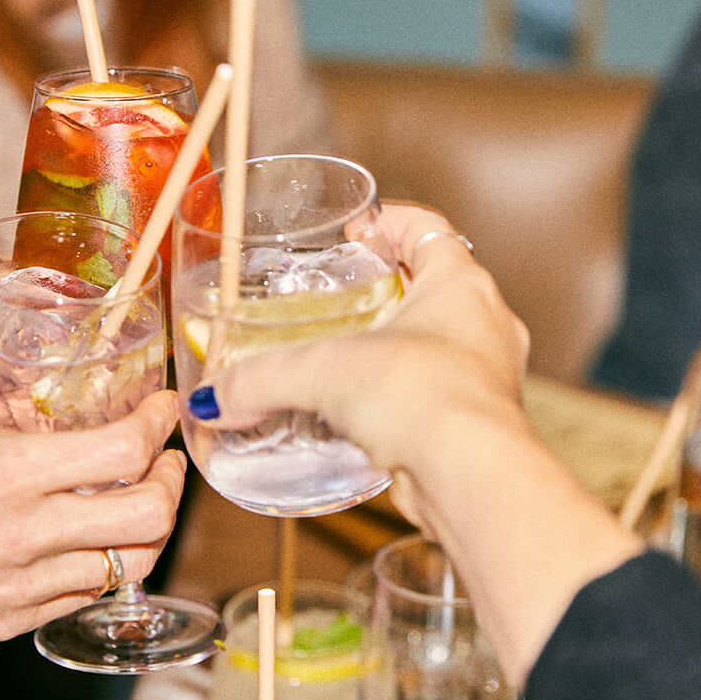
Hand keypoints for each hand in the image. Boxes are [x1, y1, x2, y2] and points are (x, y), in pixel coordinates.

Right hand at [0, 362, 183, 669]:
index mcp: (5, 472)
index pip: (122, 450)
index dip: (158, 423)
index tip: (165, 406)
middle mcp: (29, 531)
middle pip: (151, 513)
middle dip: (173, 479)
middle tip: (165, 457)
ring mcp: (27, 582)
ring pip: (133, 563)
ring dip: (152, 526)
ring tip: (144, 499)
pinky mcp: (17, 618)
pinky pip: (90, 593)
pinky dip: (110, 563)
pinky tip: (97, 541)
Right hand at [188, 204, 530, 527]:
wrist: (471, 477)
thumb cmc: (425, 399)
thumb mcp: (323, 373)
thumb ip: (260, 380)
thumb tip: (213, 399)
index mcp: (461, 286)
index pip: (430, 229)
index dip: (390, 222)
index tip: (356, 231)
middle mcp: (484, 326)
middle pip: (434, 288)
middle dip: (386, 291)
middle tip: (341, 298)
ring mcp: (486, 377)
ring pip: (439, 346)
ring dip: (395, 349)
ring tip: (346, 360)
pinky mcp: (477, 425)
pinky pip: (436, 397)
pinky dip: (401, 399)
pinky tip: (364, 418)